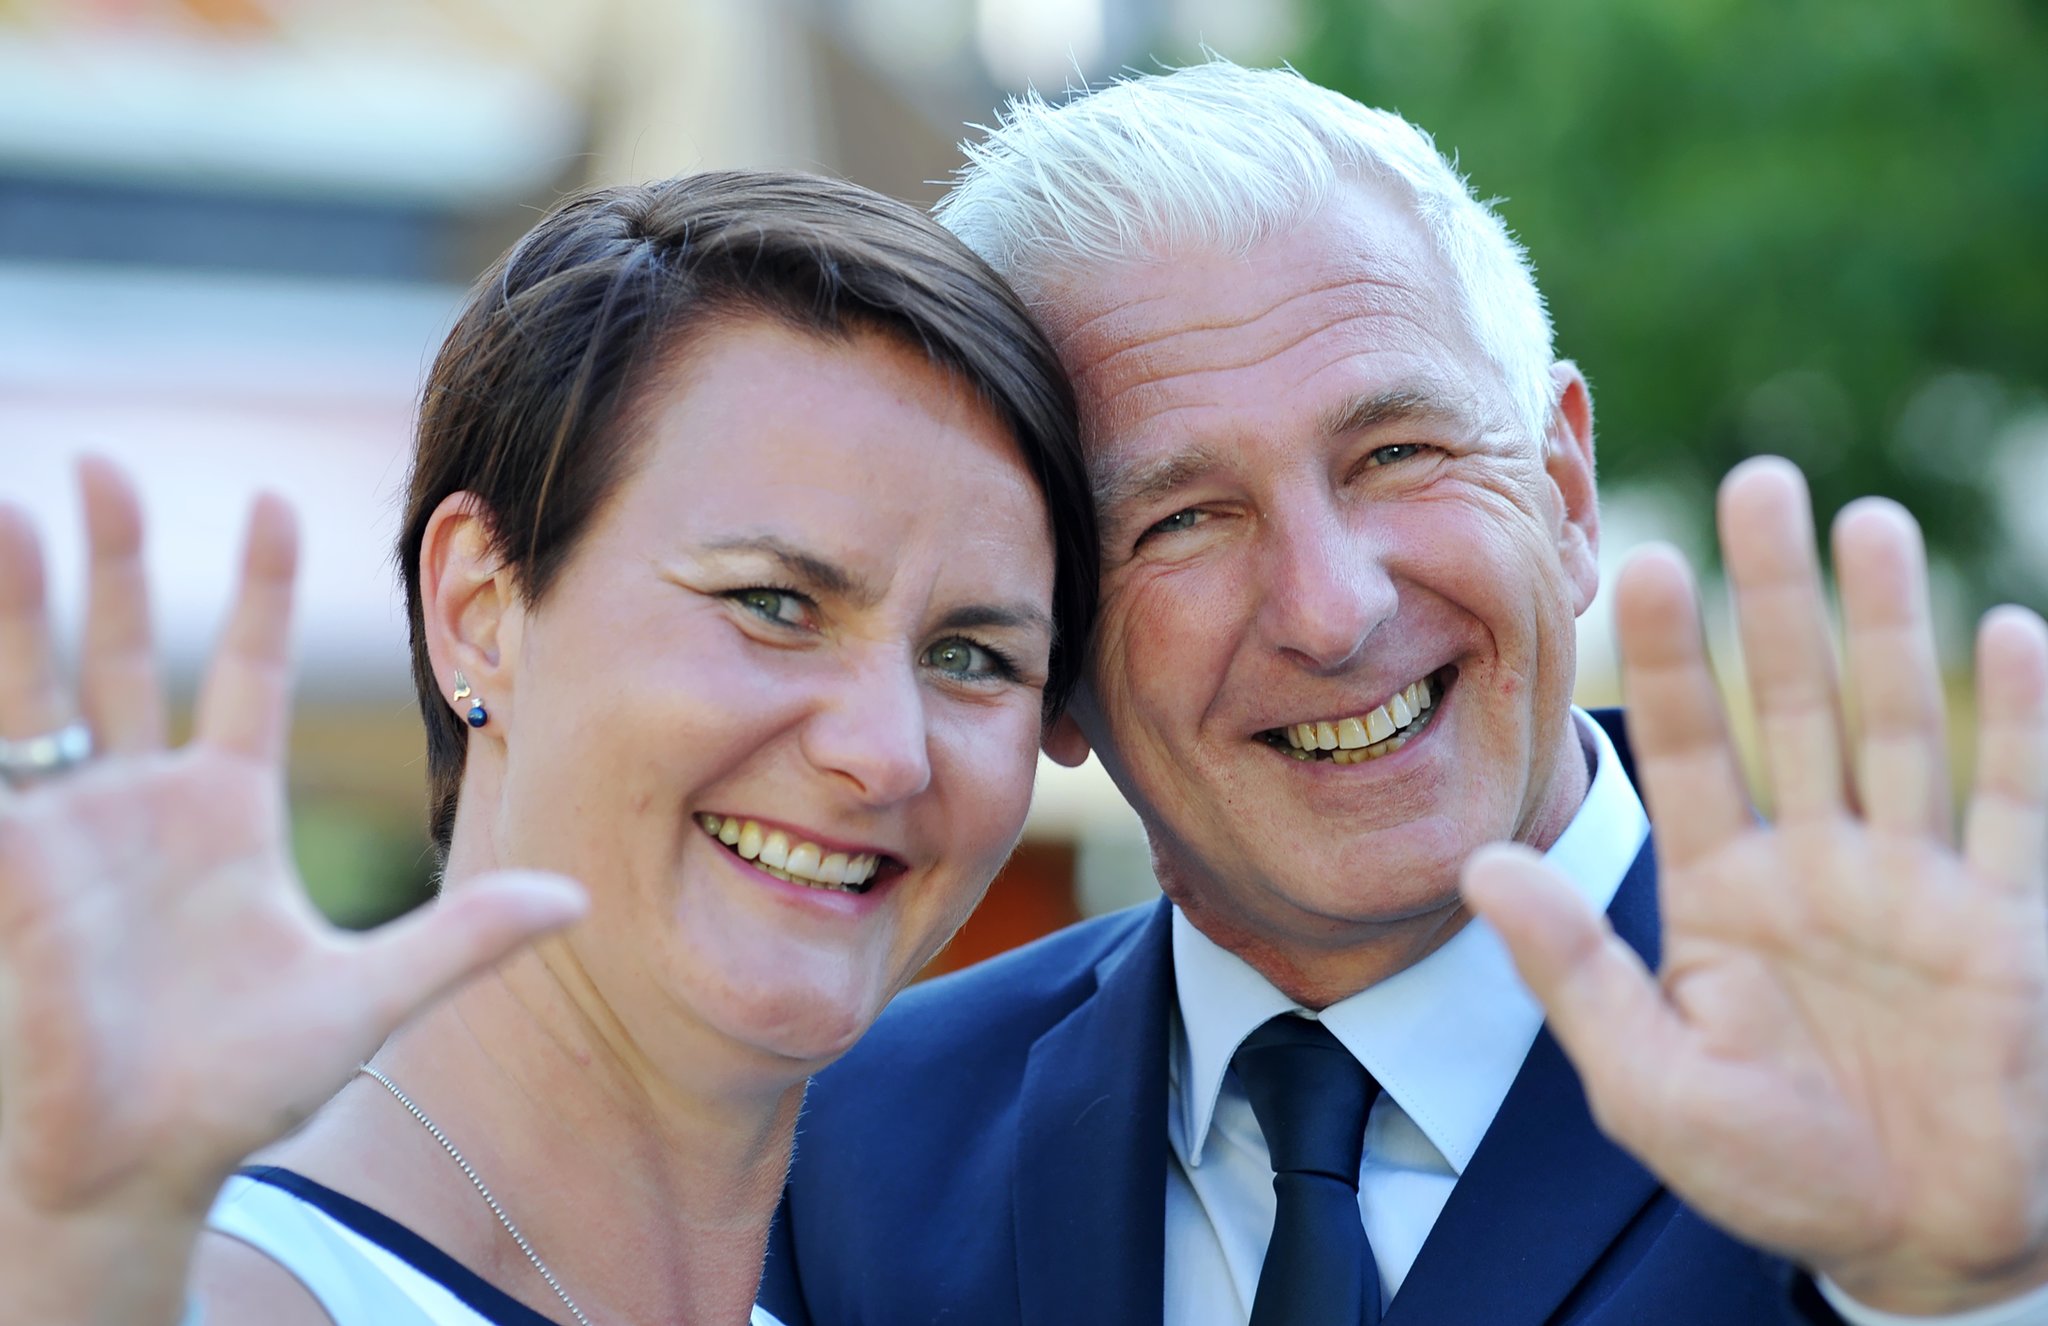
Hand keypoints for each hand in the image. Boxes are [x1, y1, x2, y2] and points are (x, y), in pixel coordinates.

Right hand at [0, 461, 585, 1233]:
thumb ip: (468, 939)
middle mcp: (144, 804)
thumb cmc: (248, 1086)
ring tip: (20, 506)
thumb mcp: (374, 995)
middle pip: (124, 653)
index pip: (241, 672)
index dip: (255, 590)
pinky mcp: (20, 874)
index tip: (274, 499)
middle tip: (108, 462)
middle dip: (114, 561)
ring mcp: (73, 833)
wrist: (150, 1166)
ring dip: (24, 605)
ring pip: (42, 691)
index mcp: (226, 813)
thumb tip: (580, 899)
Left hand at [1465, 456, 2047, 1313]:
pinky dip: (2014, 722)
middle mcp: (1812, 862)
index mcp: (1717, 890)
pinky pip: (2013, 805)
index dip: (1662, 655)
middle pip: (1787, 702)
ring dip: (1888, 626)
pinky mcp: (2001, 925)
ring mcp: (1911, 884)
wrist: (1904, 1238)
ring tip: (1866, 521)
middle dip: (1771, 597)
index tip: (1634, 557)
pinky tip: (2007, 629)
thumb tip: (1479, 865)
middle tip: (1755, 480)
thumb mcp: (1645, 1080)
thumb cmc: (1767, 1167)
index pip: (1683, 745)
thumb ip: (1571, 972)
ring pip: (1896, 726)